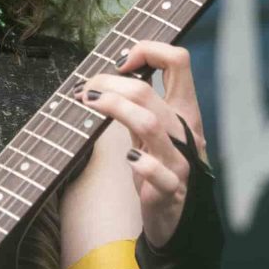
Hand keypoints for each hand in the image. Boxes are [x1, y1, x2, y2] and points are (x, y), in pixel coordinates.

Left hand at [73, 41, 207, 247]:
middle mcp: (184, 131)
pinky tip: (128, 157)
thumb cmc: (160, 168)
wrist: (176, 217)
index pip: (179, 62)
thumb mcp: (151, 131)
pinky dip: (143, 163)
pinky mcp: (171, 190)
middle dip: (109, 85)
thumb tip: (106, 75)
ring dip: (115, 110)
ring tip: (90, 105)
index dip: (149, 50)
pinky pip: (160, 173)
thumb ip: (138, 105)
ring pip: (151, 125)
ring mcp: (179, 160)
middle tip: (85, 90)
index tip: (120, 62)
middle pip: (148, 93)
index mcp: (183, 110)